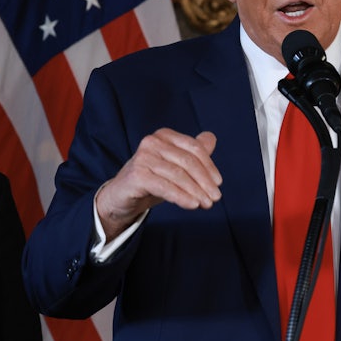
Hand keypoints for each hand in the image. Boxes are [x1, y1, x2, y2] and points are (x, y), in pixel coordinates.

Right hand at [95, 129, 222, 239]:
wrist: (122, 196)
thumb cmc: (151, 179)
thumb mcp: (175, 165)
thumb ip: (192, 152)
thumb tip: (211, 138)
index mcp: (164, 135)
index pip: (194, 148)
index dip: (209, 166)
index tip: (218, 184)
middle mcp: (152, 142)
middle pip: (188, 161)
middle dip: (204, 181)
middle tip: (215, 198)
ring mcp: (142, 157)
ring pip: (178, 175)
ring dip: (196, 191)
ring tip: (206, 204)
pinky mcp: (137, 175)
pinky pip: (165, 187)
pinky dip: (181, 197)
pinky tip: (192, 205)